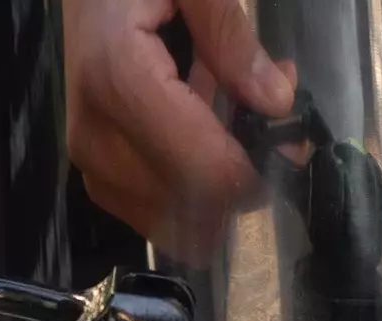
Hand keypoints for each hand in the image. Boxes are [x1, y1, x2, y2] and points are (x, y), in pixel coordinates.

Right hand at [61, 0, 293, 259]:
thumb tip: (276, 101)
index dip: (254, 170)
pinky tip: (208, 146)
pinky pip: (159, 218)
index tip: (290, 142)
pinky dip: (195, 194)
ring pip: (177, 222)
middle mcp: (96, 137)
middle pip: (191, 203)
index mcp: (116, 78)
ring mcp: (91, 166)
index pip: (200, 167)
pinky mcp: (97, 180)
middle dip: (242, 181)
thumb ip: (231, 37)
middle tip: (274, 130)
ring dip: (220, 191)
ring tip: (237, 128)